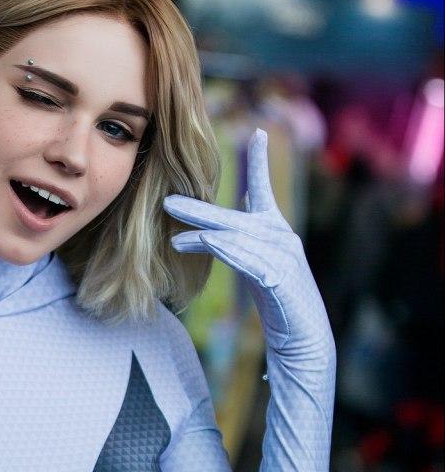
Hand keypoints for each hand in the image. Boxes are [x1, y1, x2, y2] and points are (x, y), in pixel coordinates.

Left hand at [163, 129, 332, 361]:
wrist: (304, 338)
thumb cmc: (278, 301)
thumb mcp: (259, 264)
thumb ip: (247, 238)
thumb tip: (232, 215)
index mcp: (277, 230)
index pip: (265, 189)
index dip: (260, 161)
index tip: (260, 132)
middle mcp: (282, 237)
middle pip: (234, 218)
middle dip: (199, 210)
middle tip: (168, 201)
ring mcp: (283, 256)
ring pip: (235, 239)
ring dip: (202, 235)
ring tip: (174, 235)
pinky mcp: (280, 277)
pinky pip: (244, 260)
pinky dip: (220, 252)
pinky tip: (197, 247)